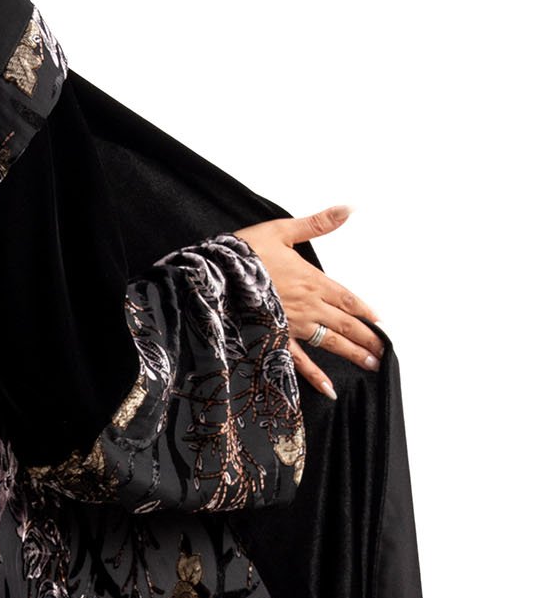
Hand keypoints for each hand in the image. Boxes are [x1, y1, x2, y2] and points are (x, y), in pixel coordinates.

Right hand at [234, 204, 383, 398]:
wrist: (214, 275)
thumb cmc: (244, 252)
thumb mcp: (282, 230)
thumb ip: (317, 224)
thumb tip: (347, 209)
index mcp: (312, 279)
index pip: (348, 298)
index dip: (366, 311)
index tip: (380, 323)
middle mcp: (308, 305)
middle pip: (346, 324)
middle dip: (367, 338)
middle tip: (384, 351)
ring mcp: (292, 325)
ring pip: (331, 342)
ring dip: (353, 354)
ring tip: (371, 365)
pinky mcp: (274, 338)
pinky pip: (298, 361)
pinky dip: (315, 376)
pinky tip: (329, 389)